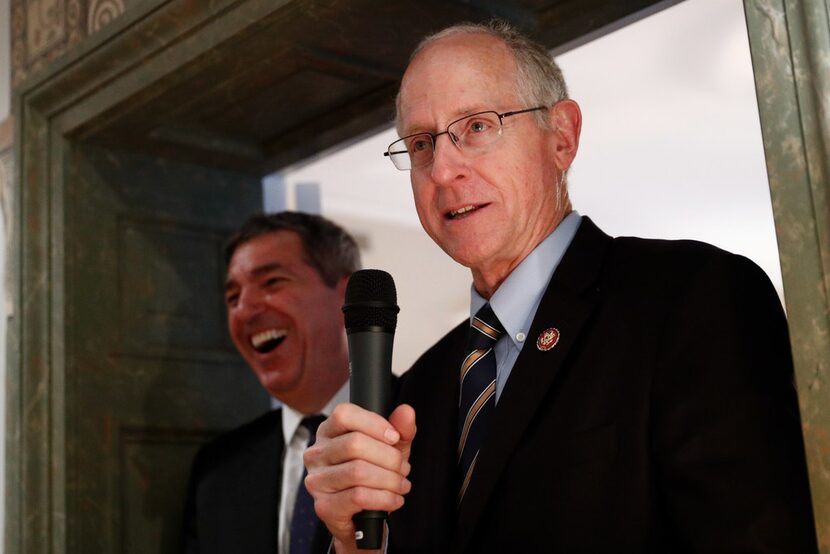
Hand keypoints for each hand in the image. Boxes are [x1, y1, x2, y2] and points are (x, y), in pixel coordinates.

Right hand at [304, 403, 415, 552]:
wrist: (362, 520)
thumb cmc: (373, 476)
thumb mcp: (390, 449)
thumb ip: (400, 429)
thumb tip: (406, 411)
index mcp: (328, 432)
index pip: (344, 414)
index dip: (374, 424)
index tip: (394, 437)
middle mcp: (316, 454)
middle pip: (355, 444)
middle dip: (389, 457)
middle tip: (403, 468)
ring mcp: (317, 481)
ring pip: (358, 472)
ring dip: (390, 480)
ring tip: (401, 484)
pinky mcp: (324, 506)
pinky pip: (358, 497)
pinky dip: (384, 498)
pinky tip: (394, 499)